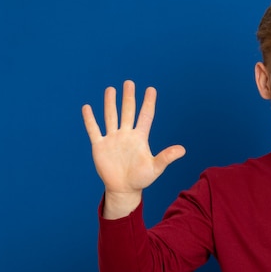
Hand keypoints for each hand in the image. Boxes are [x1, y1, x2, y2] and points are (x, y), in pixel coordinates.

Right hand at [82, 80, 185, 217]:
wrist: (123, 189)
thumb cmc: (141, 179)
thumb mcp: (155, 168)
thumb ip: (167, 157)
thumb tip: (183, 150)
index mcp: (140, 138)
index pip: (145, 116)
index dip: (148, 103)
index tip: (151, 89)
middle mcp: (126, 135)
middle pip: (127, 112)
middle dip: (128, 97)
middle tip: (129, 83)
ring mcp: (112, 139)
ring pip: (111, 117)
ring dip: (110, 104)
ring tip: (110, 89)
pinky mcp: (100, 146)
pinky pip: (94, 130)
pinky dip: (90, 120)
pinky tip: (87, 107)